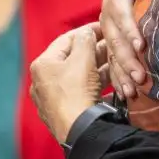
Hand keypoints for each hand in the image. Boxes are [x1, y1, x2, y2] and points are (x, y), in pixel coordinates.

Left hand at [30, 24, 108, 142]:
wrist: (78, 131)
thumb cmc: (77, 91)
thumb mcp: (83, 59)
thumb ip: (85, 40)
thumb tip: (87, 32)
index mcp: (42, 65)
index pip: (66, 40)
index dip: (87, 31)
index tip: (104, 26)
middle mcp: (42, 82)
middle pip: (72, 60)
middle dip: (94, 52)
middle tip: (113, 45)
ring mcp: (51, 100)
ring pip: (78, 78)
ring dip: (97, 70)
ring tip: (116, 63)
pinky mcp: (63, 114)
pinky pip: (80, 94)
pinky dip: (94, 87)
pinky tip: (111, 85)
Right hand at [103, 0, 157, 99]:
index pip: (122, 16)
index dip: (131, 31)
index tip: (141, 46)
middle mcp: (108, 16)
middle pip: (115, 41)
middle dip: (127, 60)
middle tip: (140, 77)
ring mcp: (108, 30)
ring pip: (111, 55)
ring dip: (121, 74)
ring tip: (131, 92)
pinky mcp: (111, 39)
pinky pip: (111, 61)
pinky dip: (117, 78)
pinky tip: (125, 94)